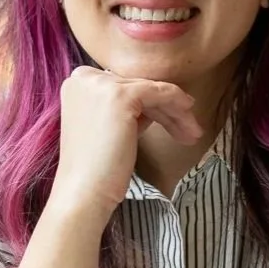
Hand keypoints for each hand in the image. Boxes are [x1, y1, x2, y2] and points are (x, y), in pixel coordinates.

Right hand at [50, 66, 201, 213]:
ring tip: (192, 133)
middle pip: (137, 87)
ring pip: (150, 89)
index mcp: (76, 83)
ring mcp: (100, 84)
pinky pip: (158, 92)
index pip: (122, 86)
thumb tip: (154, 105)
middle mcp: (84, 77)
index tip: (169, 120)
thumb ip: (125, 111)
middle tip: (187, 128)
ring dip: (176, 111)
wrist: (85, 190)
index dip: (148, 103)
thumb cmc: (95, 168)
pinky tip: (190, 124)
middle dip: (165, 108)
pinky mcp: (120, 95)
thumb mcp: (108, 128)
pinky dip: (177, 104)